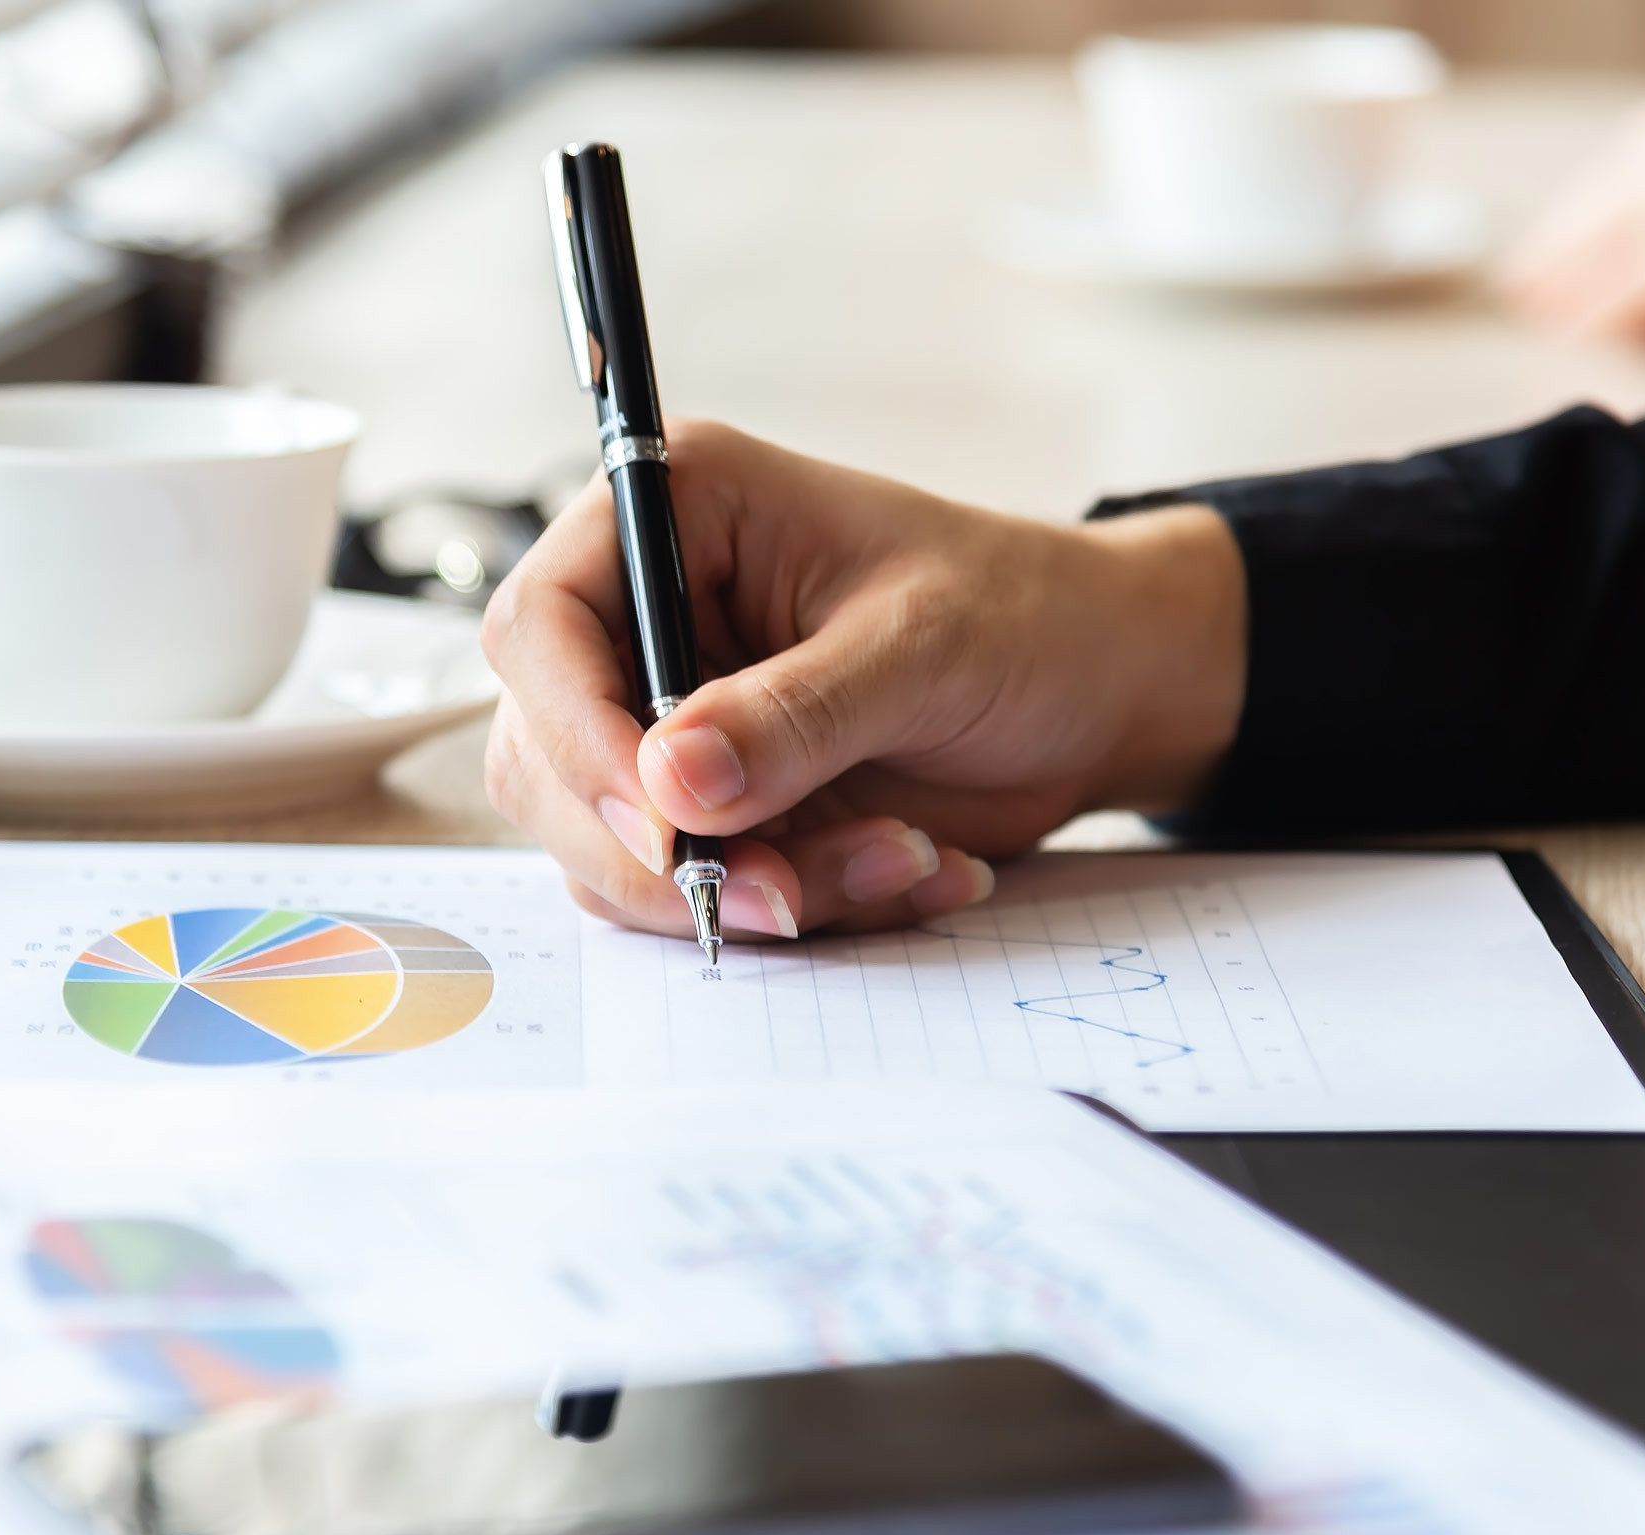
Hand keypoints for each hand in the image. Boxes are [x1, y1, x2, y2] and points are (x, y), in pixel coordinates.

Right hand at [481, 420, 1245, 941]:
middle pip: (546, 759)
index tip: (662, 823)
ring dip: (749, 888)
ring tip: (897, 860)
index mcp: (679, 517)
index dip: (574, 732)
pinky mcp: (716, 808)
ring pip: (616, 848)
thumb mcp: (921, 649)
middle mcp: (652, 618)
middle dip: (661, 851)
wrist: (1104, 687)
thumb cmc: (1024, 614)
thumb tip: (670, 784)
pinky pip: (698, 891)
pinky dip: (799, 907)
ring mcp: (674, 722)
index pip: (540, 625)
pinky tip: (911, 868)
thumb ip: (793, 716)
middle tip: (784, 893)